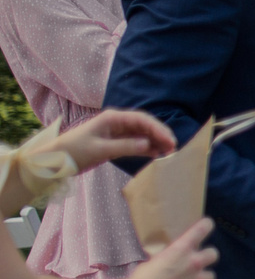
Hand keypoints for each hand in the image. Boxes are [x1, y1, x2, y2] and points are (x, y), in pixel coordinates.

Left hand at [56, 109, 176, 173]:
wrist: (55, 160)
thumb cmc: (74, 151)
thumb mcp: (100, 149)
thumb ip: (126, 146)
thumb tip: (149, 144)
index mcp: (113, 118)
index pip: (142, 119)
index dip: (158, 129)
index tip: (170, 140)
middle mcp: (117, 122)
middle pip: (145, 125)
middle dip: (160, 134)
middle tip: (174, 147)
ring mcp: (117, 131)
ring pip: (142, 133)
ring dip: (155, 141)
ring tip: (168, 151)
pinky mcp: (115, 141)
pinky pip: (135, 142)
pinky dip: (146, 147)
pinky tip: (155, 154)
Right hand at [131, 217, 215, 278]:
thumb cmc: (142, 277)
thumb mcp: (153, 259)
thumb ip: (166, 257)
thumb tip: (166, 259)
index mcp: (182, 248)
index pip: (203, 228)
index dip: (206, 226)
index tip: (205, 226)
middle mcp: (195, 261)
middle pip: (213, 254)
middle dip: (206, 257)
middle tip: (197, 262)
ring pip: (211, 276)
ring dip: (202, 278)